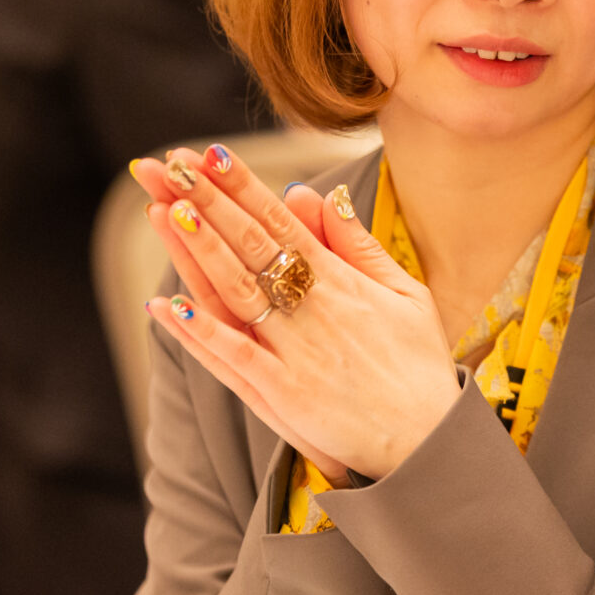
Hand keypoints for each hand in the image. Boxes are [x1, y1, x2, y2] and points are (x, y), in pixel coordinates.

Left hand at [135, 145, 462, 481]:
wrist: (429, 440)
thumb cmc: (418, 365)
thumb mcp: (404, 293)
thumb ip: (358, 244)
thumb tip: (321, 193)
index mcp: (344, 283)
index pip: (282, 223)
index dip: (243, 187)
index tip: (209, 153)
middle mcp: (316, 311)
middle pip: (253, 246)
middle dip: (208, 202)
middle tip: (168, 165)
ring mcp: (297, 353)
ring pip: (238, 292)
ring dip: (200, 250)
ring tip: (166, 209)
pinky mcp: (284, 396)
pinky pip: (235, 359)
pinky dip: (203, 333)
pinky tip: (169, 307)